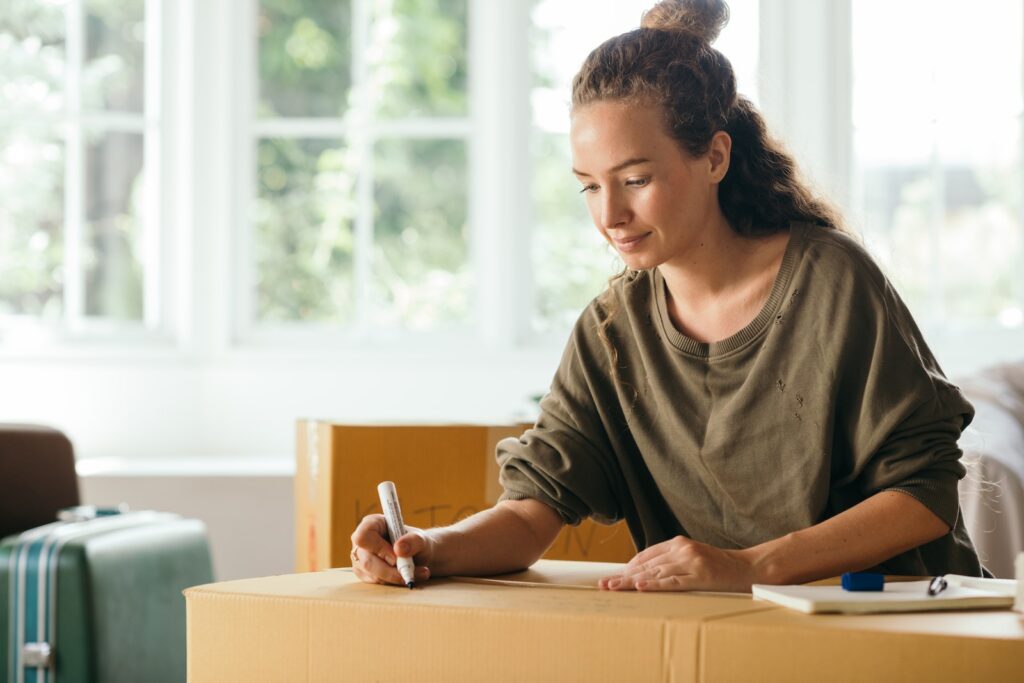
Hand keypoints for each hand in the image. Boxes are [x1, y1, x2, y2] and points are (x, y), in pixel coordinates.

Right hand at [350, 514, 433, 585]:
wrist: (418, 555)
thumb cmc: (416, 542)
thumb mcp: (421, 538)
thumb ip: (413, 541)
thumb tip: (399, 549)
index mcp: (372, 524)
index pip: (363, 536)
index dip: (378, 548)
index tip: (396, 556)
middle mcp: (362, 542)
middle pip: (367, 561)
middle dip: (391, 570)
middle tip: (410, 570)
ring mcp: (361, 559)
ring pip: (373, 575)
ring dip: (397, 577)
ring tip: (417, 572)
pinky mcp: (365, 573)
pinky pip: (377, 582)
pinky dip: (395, 582)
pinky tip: (407, 575)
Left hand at [598, 535, 756, 592]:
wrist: (748, 568)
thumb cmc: (718, 565)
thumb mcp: (692, 556)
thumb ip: (671, 561)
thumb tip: (644, 573)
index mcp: (678, 543)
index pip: (646, 555)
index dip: (628, 567)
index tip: (614, 577)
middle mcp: (682, 549)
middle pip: (647, 565)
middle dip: (624, 576)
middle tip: (605, 584)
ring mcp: (691, 562)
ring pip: (655, 573)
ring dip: (632, 583)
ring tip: (615, 589)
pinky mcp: (700, 576)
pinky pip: (673, 582)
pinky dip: (655, 585)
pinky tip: (641, 588)